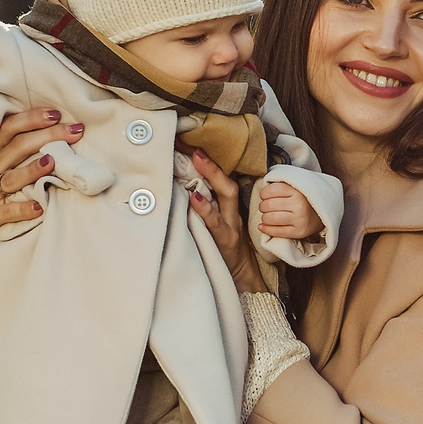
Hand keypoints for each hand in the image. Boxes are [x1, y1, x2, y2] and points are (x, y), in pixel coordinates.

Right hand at [0, 108, 82, 267]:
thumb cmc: (1, 194)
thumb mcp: (6, 169)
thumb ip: (25, 153)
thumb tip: (64, 133)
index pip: (9, 129)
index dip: (31, 119)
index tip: (56, 114)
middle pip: (15, 148)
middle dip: (46, 137)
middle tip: (73, 132)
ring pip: (10, 179)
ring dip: (32, 170)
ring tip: (52, 162)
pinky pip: (7, 212)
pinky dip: (24, 209)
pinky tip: (40, 207)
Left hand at [186, 150, 259, 287]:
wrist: (243, 277)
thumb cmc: (225, 251)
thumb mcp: (219, 227)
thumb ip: (207, 209)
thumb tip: (180, 190)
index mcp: (229, 209)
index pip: (224, 181)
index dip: (212, 164)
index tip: (193, 146)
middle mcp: (231, 214)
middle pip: (227, 186)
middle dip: (213, 167)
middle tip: (196, 150)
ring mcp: (228, 227)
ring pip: (225, 198)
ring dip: (212, 178)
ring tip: (197, 163)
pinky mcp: (223, 241)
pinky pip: (215, 223)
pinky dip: (205, 209)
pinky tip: (194, 199)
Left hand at [257, 180, 321, 240]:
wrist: (322, 214)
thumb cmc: (305, 200)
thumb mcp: (297, 187)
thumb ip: (282, 185)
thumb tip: (262, 190)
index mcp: (298, 191)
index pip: (272, 190)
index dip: (264, 193)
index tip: (264, 196)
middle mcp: (299, 205)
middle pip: (269, 205)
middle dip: (263, 206)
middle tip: (265, 207)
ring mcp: (299, 219)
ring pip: (271, 218)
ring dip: (264, 218)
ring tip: (266, 216)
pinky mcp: (299, 232)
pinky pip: (277, 232)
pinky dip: (266, 229)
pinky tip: (262, 226)